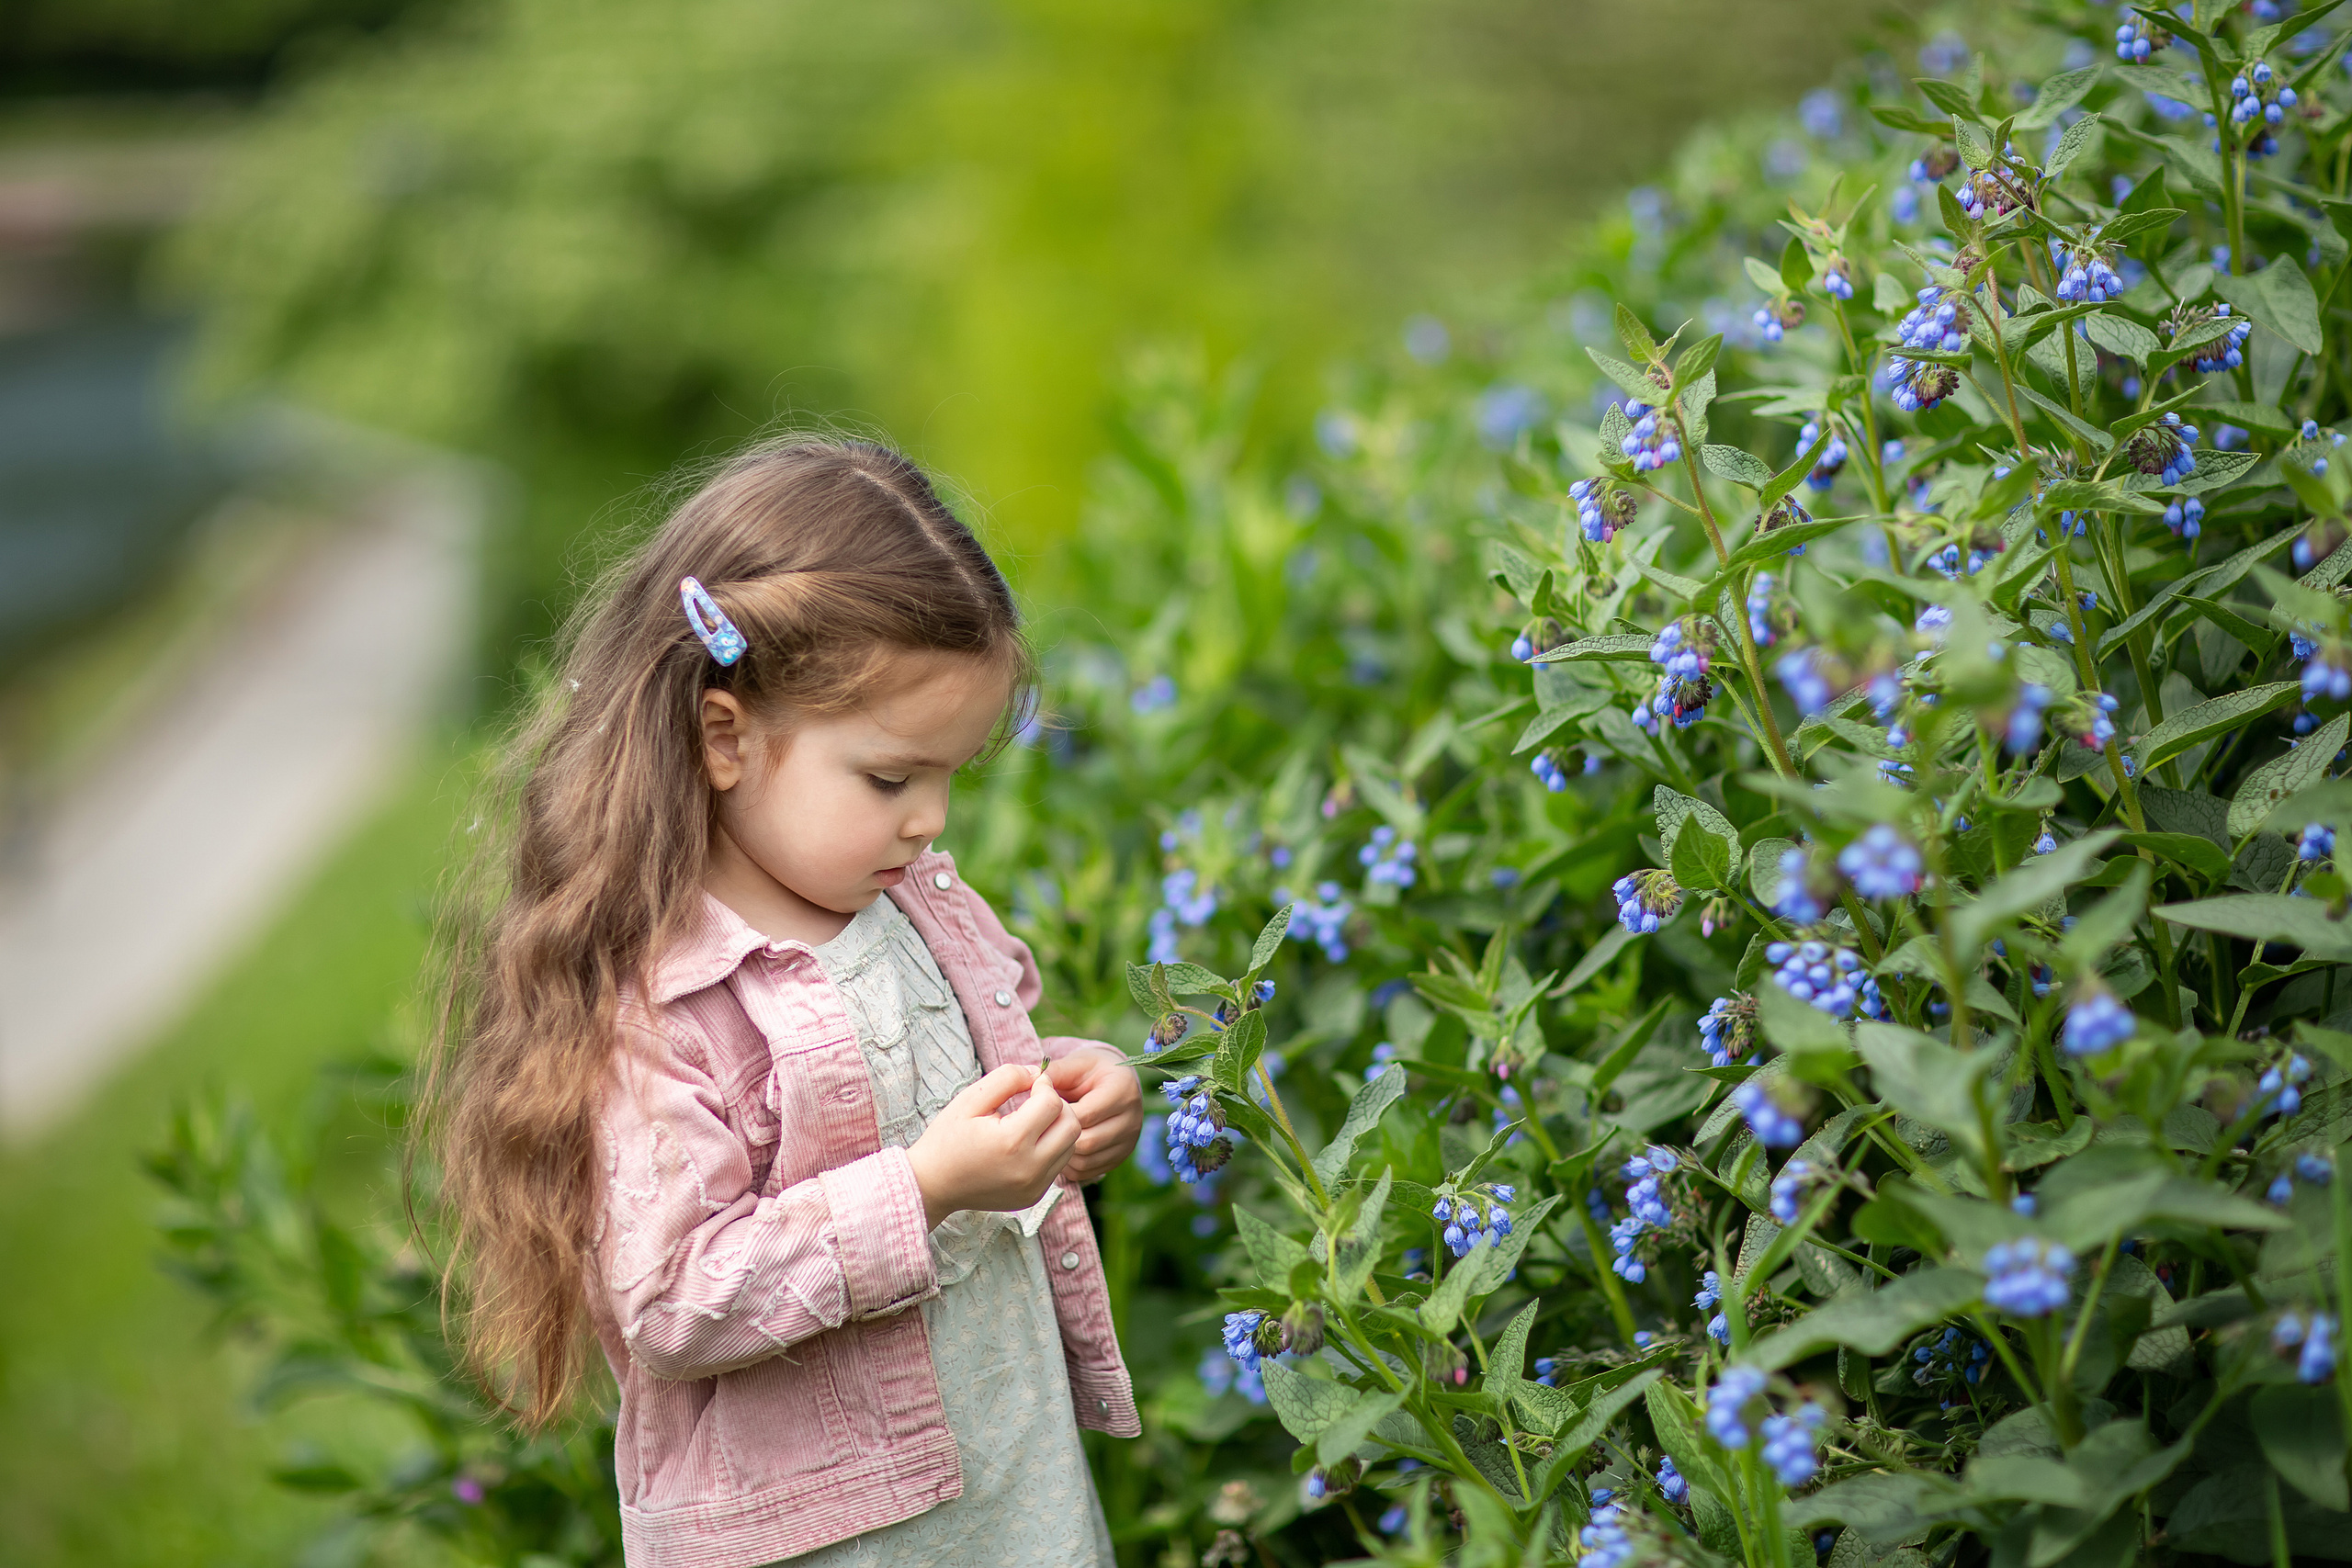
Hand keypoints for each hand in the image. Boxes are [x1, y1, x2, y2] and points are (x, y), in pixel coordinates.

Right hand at [906, 1064, 1080, 1229]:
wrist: (931, 1185)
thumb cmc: (947, 1138)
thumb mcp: (970, 1099)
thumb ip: (1007, 1077)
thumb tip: (1039, 1073)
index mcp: (1012, 1142)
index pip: (1053, 1103)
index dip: (1044, 1086)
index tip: (1030, 1084)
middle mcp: (1029, 1169)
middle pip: (1072, 1125)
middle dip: (1059, 1106)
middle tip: (1036, 1100)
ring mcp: (1034, 1186)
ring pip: (1071, 1145)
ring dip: (1058, 1127)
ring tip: (1033, 1120)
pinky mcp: (1034, 1196)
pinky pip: (1058, 1164)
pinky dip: (1051, 1148)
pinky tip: (1028, 1142)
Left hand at [1042, 1046, 1142, 1183]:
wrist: (1114, 1082)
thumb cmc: (1091, 1071)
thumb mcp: (1075, 1064)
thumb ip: (1055, 1073)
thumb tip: (1032, 1083)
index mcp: (1122, 1090)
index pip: (1086, 1114)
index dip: (1057, 1115)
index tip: (1040, 1109)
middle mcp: (1132, 1118)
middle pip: (1088, 1141)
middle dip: (1059, 1135)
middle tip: (1042, 1126)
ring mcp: (1128, 1141)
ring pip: (1086, 1159)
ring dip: (1062, 1152)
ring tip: (1049, 1136)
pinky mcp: (1120, 1157)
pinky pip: (1088, 1171)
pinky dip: (1068, 1164)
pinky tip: (1059, 1147)